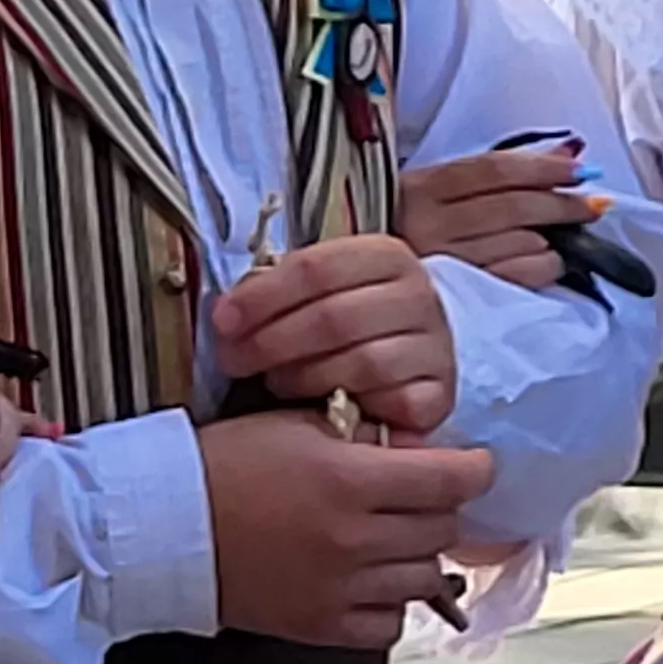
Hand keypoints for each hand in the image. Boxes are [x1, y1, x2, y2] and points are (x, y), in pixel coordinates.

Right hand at [199, 409, 494, 648]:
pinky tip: (370, 577)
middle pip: (441, 528)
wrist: (167, 525)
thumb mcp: (296, 425)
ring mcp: (340, 586)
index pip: (448, 480)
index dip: (473, 468)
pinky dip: (391, 601)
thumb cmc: (223, 467)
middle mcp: (352, 538)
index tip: (474, 465)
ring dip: (416, 552)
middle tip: (415, 492)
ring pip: (425, 577)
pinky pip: (390, 623)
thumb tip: (412, 446)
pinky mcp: (322, 624)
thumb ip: (361, 433)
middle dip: (436, 505)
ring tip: (389, 534)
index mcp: (348, 480)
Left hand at [213, 234, 456, 434]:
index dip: (262, 296)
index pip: (316, 269)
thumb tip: (226, 316)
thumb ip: (279, 290)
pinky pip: (389, 402)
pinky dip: (350, 406)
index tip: (222, 321)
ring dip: (303, 376)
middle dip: (271, 341)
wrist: (414, 352)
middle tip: (233, 360)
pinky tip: (322, 408)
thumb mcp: (319, 291)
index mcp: (385, 255)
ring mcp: (434, 345)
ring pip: (359, 362)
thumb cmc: (351, 319)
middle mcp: (418, 295)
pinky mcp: (440, 394)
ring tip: (273, 382)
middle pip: (333, 317)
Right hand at [397, 147, 604, 290]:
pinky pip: (517, 276)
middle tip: (591, 203)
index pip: (493, 170)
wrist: (368, 282)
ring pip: (520, 242)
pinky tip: (550, 260)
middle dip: (560, 203)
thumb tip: (568, 153)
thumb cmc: (409, 226)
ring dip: (555, 237)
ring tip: (567, 232)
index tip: (577, 169)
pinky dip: (544, 266)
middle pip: (512, 206)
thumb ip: (498, 171)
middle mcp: (429, 223)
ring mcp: (444, 263)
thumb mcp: (440, 188)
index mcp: (420, 187)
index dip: (542, 167)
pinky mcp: (457, 297)